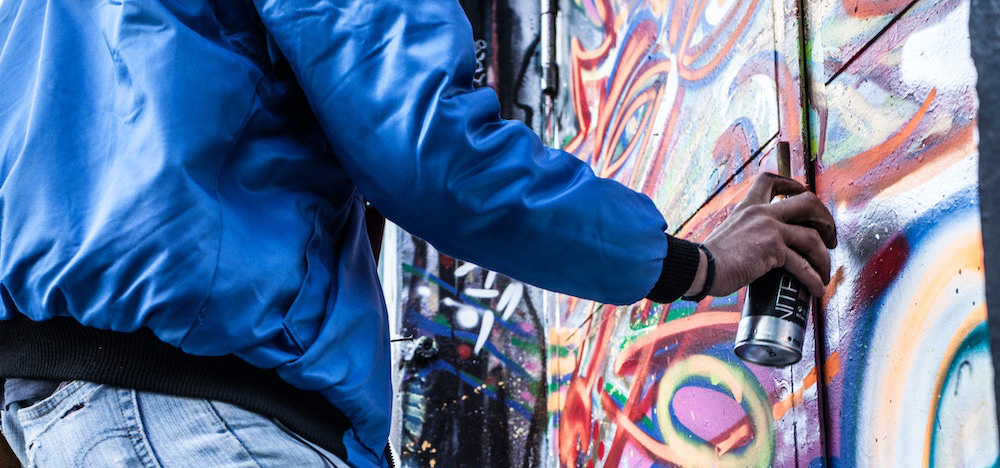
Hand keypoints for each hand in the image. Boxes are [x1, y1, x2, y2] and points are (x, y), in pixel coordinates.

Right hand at [700, 173, 836, 296]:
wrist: (700, 267)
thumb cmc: (710, 258)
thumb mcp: (729, 232)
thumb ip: (747, 232)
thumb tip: (761, 249)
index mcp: (748, 206)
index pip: (772, 180)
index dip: (794, 185)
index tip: (803, 194)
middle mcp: (761, 212)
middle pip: (807, 202)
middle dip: (826, 220)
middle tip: (829, 238)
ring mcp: (769, 229)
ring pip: (812, 236)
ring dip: (824, 256)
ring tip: (824, 272)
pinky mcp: (772, 249)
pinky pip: (802, 264)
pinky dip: (814, 278)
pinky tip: (816, 287)